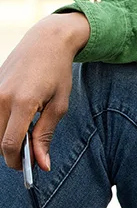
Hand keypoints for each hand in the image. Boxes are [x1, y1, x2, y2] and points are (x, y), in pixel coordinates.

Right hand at [0, 13, 89, 171]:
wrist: (47, 40)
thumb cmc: (58, 71)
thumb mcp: (60, 103)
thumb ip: (46, 135)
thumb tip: (42, 165)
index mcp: (23, 102)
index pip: (9, 144)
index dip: (17, 161)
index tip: (28, 167)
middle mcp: (2, 98)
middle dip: (12, 152)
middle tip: (30, 151)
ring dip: (5, 137)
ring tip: (25, 133)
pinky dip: (2, 123)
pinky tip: (17, 118)